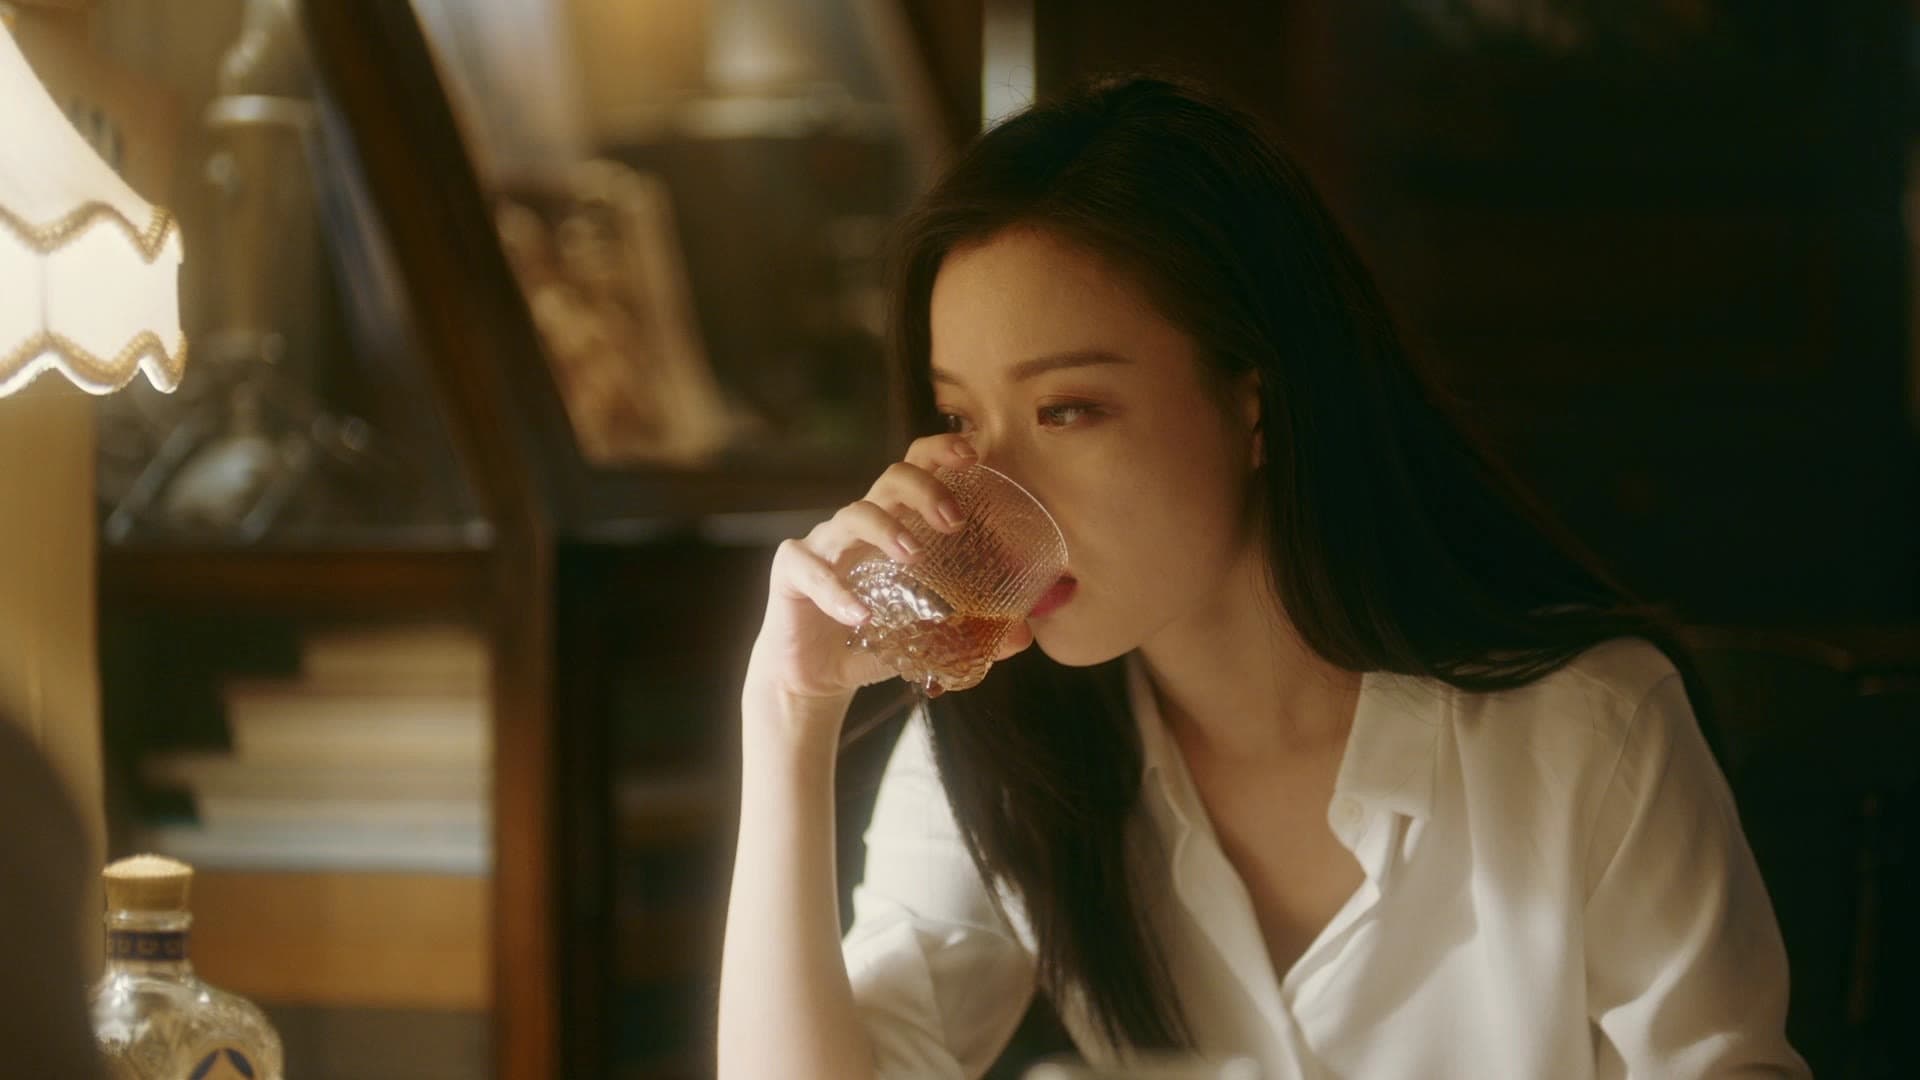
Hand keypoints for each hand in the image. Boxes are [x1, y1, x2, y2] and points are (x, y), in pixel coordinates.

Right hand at [745, 434, 1035, 708]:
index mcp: (893, 524)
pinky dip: (836, 591)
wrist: (818, 679)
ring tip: (912, 557)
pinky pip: (809, 568)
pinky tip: (861, 616)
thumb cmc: (875, 640)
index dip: (940, 452)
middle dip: (924, 489)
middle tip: (953, 520)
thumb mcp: (928, 635)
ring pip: (852, 515)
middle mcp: (859, 524)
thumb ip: (973, 630)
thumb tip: (1024, 634)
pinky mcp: (791, 572)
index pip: (915, 469)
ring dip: (885, 529)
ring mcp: (823, 544)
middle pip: (889, 480)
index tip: (972, 456)